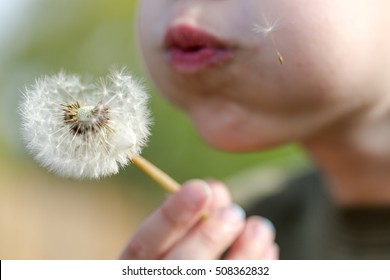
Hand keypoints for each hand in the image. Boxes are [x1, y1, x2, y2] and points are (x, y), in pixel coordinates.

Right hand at [119, 179, 277, 258]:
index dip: (170, 217)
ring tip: (260, 227)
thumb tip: (215, 189)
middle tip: (234, 213)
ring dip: (242, 257)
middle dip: (207, 239)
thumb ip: (187, 219)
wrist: (184, 275)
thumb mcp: (170, 241)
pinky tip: (268, 250)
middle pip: (177, 269)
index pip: (142, 246)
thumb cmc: (176, 259)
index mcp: (133, 270)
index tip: (201, 188)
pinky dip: (256, 271)